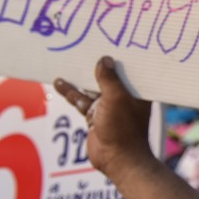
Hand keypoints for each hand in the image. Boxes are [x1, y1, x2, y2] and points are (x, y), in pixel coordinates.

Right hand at [55, 56, 153, 179]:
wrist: (117, 159)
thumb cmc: (123, 129)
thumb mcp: (115, 98)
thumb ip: (108, 78)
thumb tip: (104, 59)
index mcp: (138, 91)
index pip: (130, 68)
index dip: (121, 55)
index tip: (112, 40)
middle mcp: (126, 96)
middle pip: (110, 75)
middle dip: (98, 63)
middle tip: (86, 44)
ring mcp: (109, 106)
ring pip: (92, 87)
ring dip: (81, 76)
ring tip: (68, 59)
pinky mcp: (96, 115)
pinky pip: (82, 99)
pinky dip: (71, 92)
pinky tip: (59, 82)